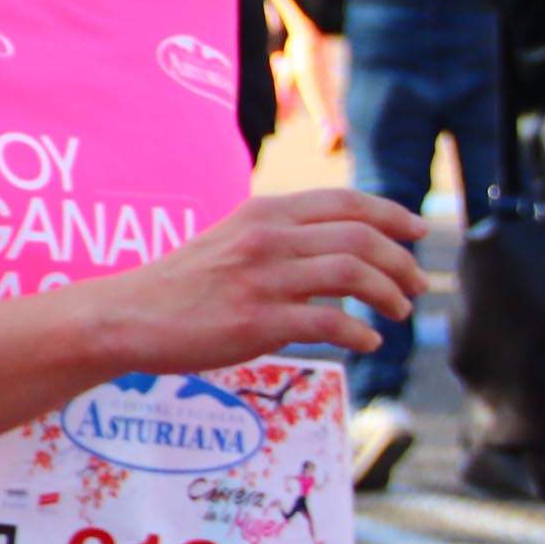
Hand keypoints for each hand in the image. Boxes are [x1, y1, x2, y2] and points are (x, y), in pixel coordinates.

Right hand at [91, 188, 427, 371]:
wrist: (126, 316)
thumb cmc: (180, 285)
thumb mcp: (230, 240)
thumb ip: (280, 239)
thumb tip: (340, 254)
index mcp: (263, 213)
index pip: (346, 202)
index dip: (392, 214)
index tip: (417, 232)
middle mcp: (266, 239)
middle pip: (360, 237)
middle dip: (401, 261)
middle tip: (417, 283)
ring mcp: (262, 280)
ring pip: (352, 274)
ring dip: (389, 293)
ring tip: (398, 310)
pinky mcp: (257, 322)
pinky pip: (330, 322)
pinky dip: (360, 332)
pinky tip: (367, 341)